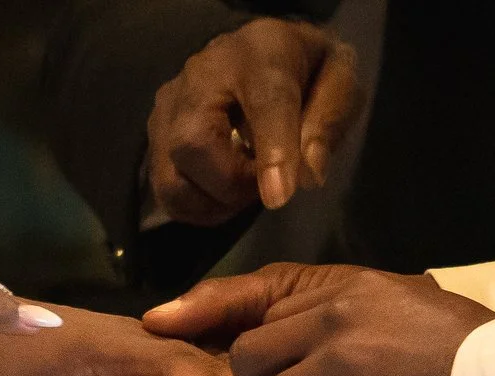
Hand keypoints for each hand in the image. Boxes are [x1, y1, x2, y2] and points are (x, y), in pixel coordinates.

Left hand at [144, 263, 494, 375]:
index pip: (254, 297)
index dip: (205, 317)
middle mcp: (333, 322)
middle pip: (247, 362)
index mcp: (344, 289)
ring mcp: (338, 370)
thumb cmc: (466, 351)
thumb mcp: (401, 302)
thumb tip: (281, 332)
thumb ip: (341, 311)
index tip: (159, 326)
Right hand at [147, 17, 361, 225]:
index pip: (264, 103)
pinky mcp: (154, 131)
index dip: (272, 152)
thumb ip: (328, 123)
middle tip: (269, 184)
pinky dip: (196, 205)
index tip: (279, 196)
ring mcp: (168, 105)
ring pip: (171, 176)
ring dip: (213, 201)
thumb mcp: (340, 81)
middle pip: (193, 143)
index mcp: (262, 54)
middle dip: (233, 184)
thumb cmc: (306, 69)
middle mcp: (200, 74)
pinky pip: (165, 190)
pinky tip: (223, 190)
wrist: (264, 50)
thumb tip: (306, 176)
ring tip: (246, 186)